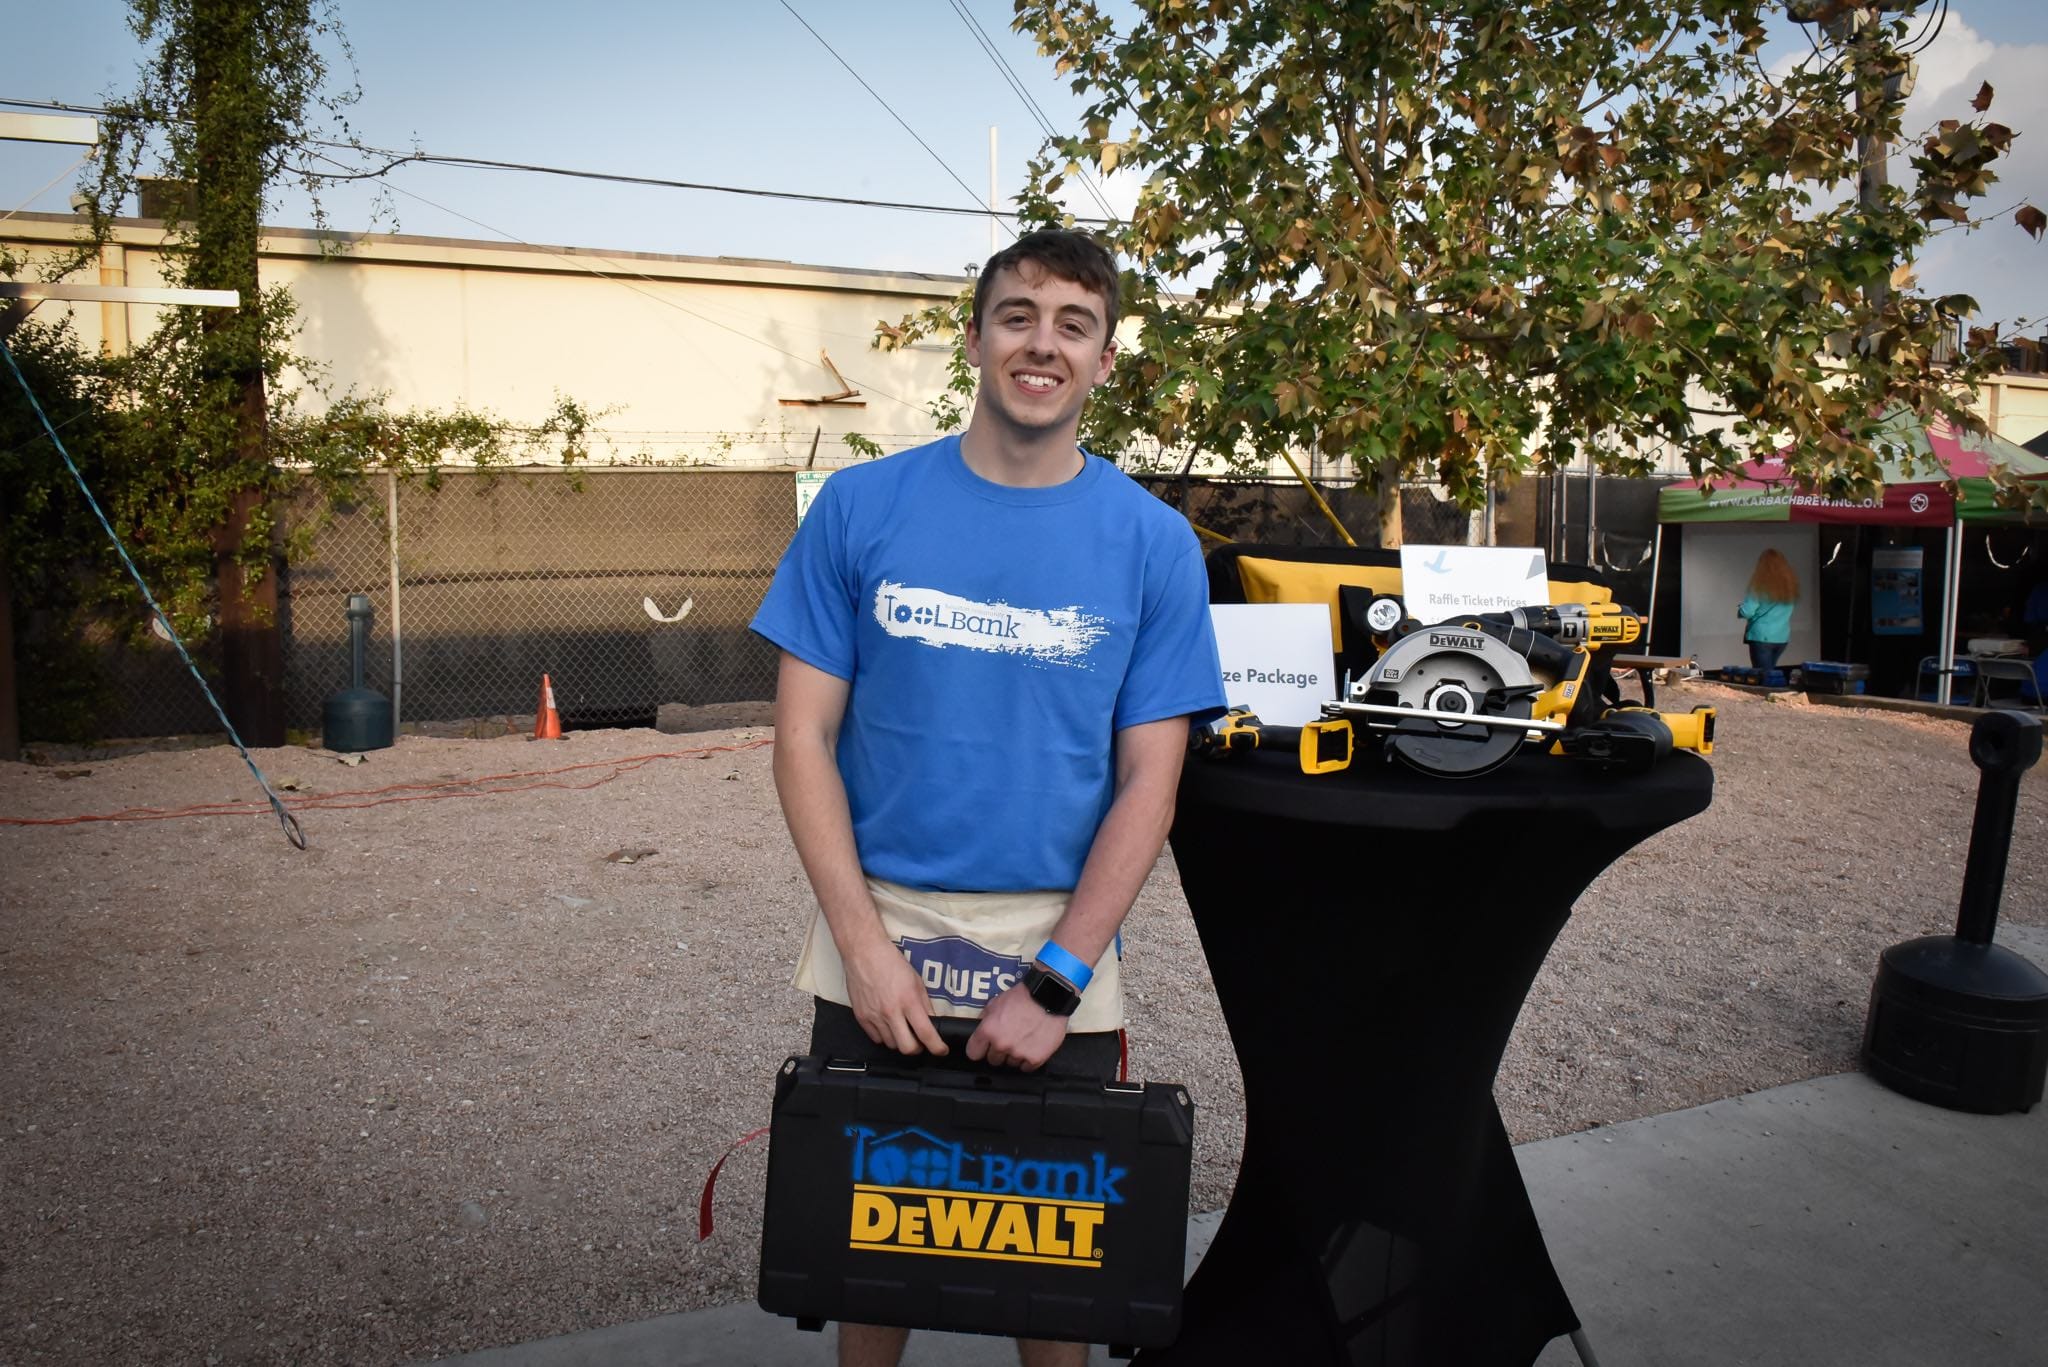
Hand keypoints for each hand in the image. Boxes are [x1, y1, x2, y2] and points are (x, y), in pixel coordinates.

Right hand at [840, 937, 946, 1056]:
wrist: (864, 952)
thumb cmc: (890, 962)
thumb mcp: (916, 980)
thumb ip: (924, 1004)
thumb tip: (932, 1022)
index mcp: (908, 1001)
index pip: (926, 1033)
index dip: (937, 1047)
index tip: (941, 1050)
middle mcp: (891, 1012)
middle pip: (907, 1047)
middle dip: (917, 1049)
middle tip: (920, 1042)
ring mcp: (874, 1016)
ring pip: (891, 1045)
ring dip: (900, 1041)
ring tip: (902, 1029)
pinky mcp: (861, 1017)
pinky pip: (876, 1038)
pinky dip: (885, 1036)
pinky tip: (888, 1025)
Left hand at [967, 984, 1069, 1071]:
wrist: (1049, 997)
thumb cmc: (1023, 997)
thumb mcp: (997, 1001)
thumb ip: (986, 1018)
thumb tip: (982, 1030)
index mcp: (988, 1030)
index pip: (973, 1053)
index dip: (979, 1049)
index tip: (983, 1047)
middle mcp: (1001, 1044)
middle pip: (993, 1060)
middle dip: (999, 1051)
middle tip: (1009, 1039)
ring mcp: (1018, 1053)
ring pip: (1011, 1064)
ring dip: (1015, 1055)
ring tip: (1024, 1039)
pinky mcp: (1035, 1059)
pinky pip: (1026, 1067)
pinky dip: (1028, 1059)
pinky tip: (1032, 1046)